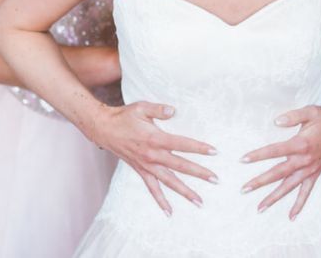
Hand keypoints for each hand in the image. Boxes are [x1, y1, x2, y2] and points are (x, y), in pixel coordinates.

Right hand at [92, 101, 217, 215]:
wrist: (104, 129)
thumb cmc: (125, 116)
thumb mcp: (142, 107)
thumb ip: (159, 109)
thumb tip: (174, 111)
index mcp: (155, 138)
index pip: (182, 144)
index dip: (199, 148)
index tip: (214, 151)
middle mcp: (153, 155)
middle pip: (180, 166)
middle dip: (199, 173)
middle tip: (216, 179)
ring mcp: (147, 166)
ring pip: (169, 182)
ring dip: (185, 192)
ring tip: (200, 202)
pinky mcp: (141, 171)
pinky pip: (152, 189)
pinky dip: (161, 201)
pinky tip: (170, 212)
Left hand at [240, 105, 320, 218]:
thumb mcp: (310, 111)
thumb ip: (292, 116)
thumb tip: (276, 122)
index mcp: (302, 143)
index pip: (275, 150)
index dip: (259, 155)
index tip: (243, 159)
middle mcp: (305, 160)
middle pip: (278, 173)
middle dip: (260, 181)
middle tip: (244, 189)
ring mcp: (311, 169)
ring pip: (289, 186)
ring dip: (274, 197)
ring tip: (260, 207)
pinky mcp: (316, 173)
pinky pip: (306, 192)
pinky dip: (299, 204)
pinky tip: (291, 216)